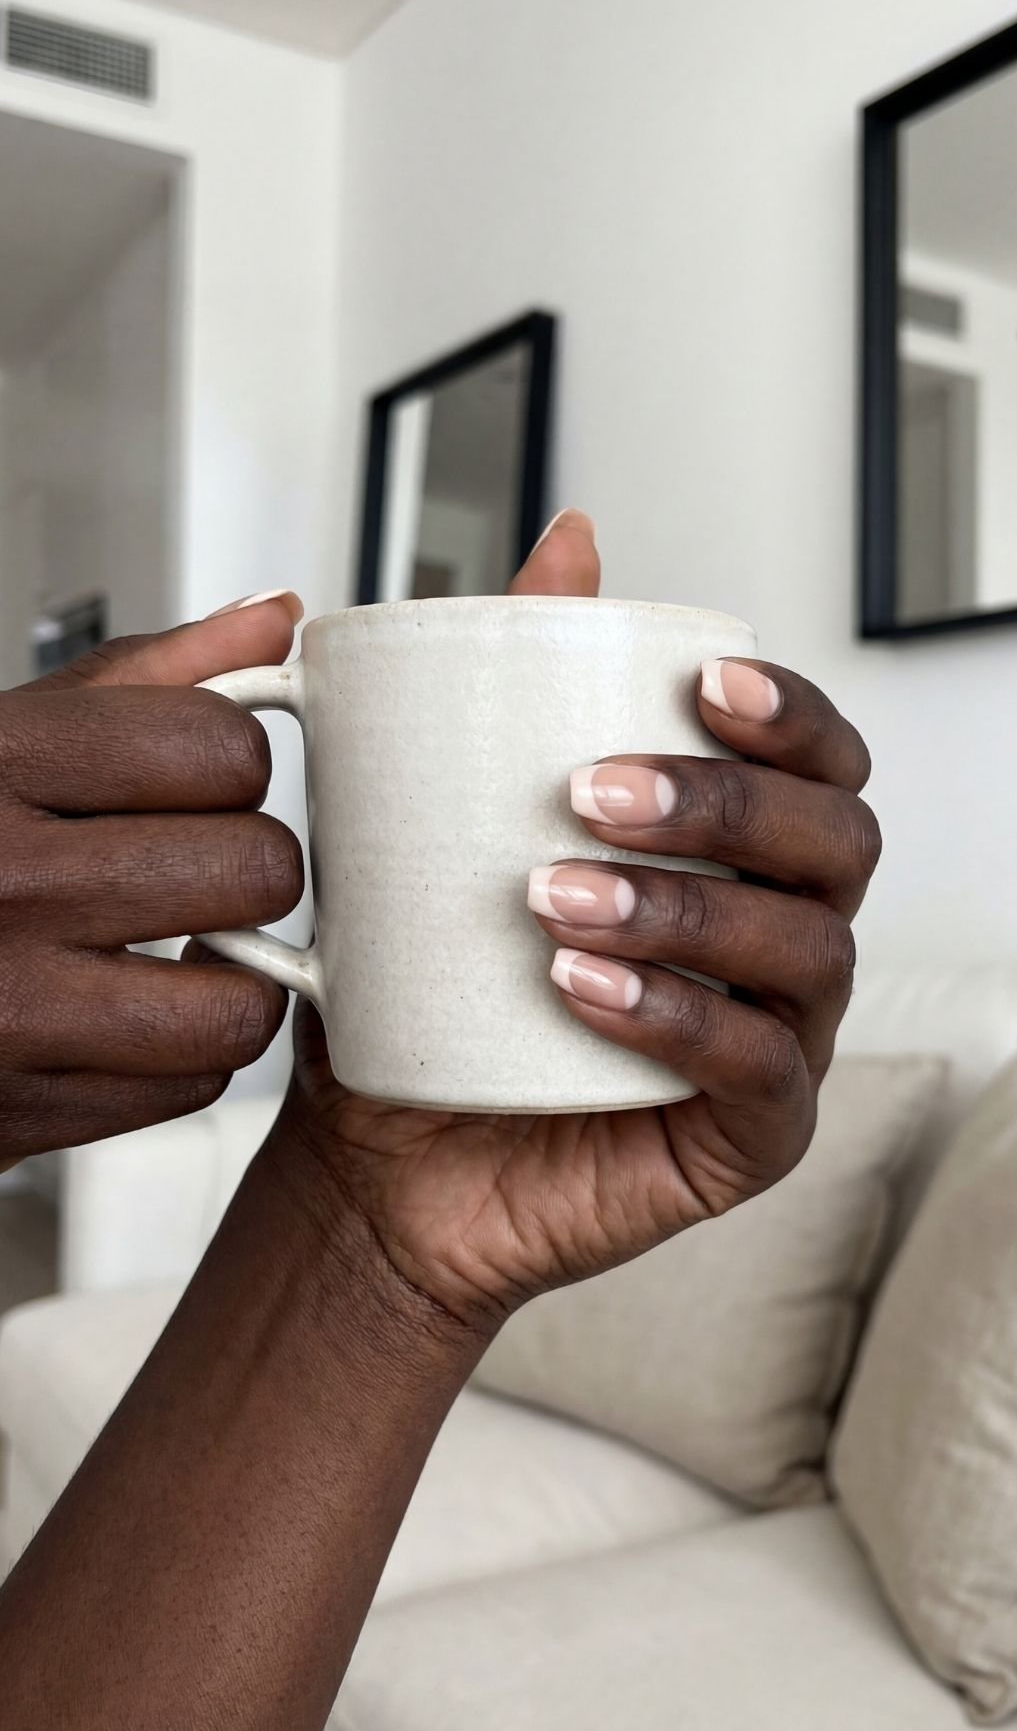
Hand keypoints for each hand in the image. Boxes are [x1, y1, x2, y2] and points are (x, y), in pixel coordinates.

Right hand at [0, 596, 305, 1167]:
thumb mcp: (6, 739)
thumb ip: (145, 679)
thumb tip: (275, 620)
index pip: (220, 745)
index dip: (233, 765)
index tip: (199, 783)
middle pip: (253, 868)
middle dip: (245, 870)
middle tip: (197, 873)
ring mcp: (7, 1004)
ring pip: (241, 999)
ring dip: (232, 979)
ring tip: (180, 950)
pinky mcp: (22, 1110)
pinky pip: (192, 1082)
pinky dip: (181, 1055)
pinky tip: (131, 1018)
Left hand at [262, 514, 879, 1338]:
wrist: (385, 1155)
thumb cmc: (437, 983)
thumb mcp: (453, 818)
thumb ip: (524, 680)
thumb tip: (573, 538)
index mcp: (743, 848)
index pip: (821, 759)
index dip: (790, 713)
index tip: (702, 682)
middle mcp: (783, 930)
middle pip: (837, 841)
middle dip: (727, 805)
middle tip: (590, 794)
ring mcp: (780, 1035)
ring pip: (807, 949)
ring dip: (688, 910)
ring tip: (553, 897)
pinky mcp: (753, 1136)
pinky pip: (759, 1073)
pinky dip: (680, 1021)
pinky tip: (583, 991)